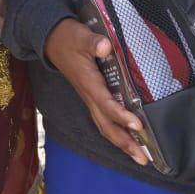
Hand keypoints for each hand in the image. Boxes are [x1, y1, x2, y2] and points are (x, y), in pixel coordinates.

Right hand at [44, 18, 149, 166]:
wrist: (51, 39)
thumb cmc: (68, 37)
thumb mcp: (80, 35)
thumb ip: (93, 42)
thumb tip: (105, 46)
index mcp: (88, 82)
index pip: (106, 104)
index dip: (122, 116)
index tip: (138, 125)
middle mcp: (88, 95)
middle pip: (106, 125)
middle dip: (125, 142)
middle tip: (144, 158)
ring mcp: (89, 98)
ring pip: (105, 126)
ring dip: (122, 142)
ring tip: (139, 155)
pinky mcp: (91, 96)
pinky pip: (103, 119)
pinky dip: (116, 132)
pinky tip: (127, 137)